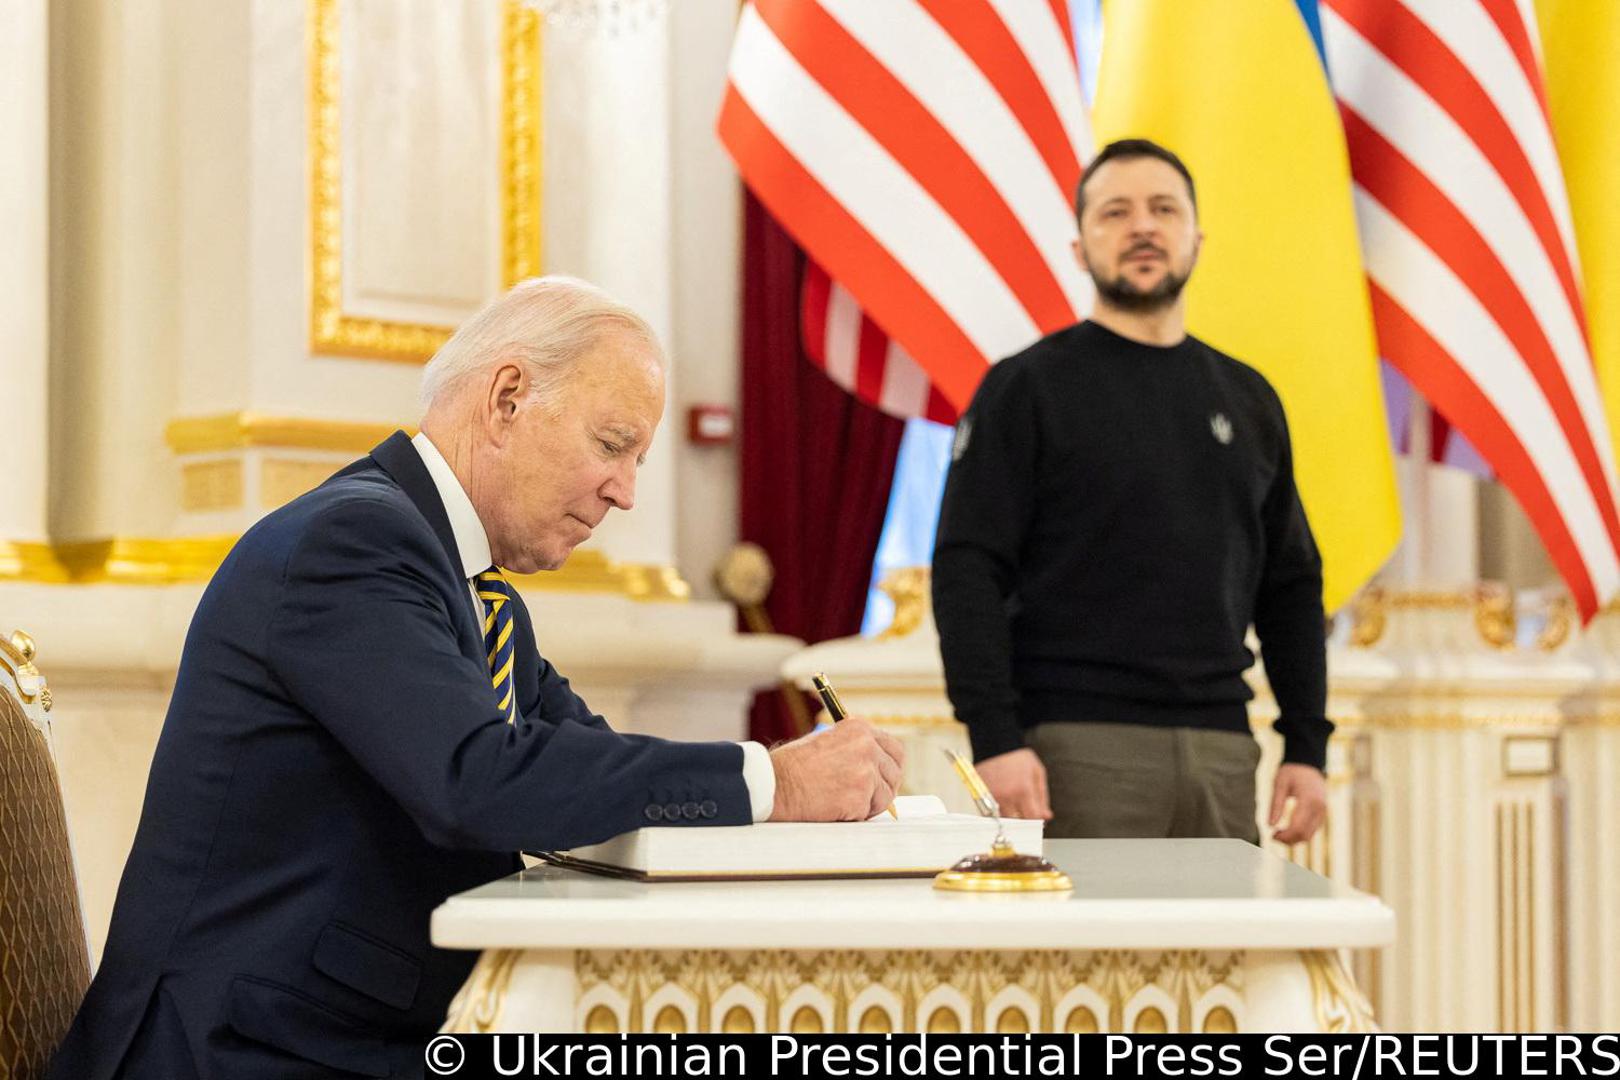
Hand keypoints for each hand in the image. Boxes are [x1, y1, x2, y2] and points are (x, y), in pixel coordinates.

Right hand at [768, 718, 905, 820]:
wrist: (775, 784)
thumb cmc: (792, 766)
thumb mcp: (827, 742)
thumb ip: (853, 748)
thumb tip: (874, 765)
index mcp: (859, 730)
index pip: (894, 749)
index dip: (890, 766)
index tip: (884, 777)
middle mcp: (866, 747)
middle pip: (894, 773)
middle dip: (884, 788)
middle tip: (868, 798)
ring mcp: (865, 773)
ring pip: (885, 796)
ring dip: (869, 804)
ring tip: (844, 804)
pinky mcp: (859, 797)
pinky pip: (868, 812)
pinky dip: (855, 815)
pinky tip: (834, 809)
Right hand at [975, 748, 1051, 819]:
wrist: (995, 745)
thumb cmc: (1017, 757)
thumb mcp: (1037, 773)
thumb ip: (1042, 797)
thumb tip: (1046, 816)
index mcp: (1023, 791)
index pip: (1032, 818)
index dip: (1037, 822)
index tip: (1037, 820)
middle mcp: (1006, 796)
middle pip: (1016, 823)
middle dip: (1023, 821)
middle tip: (1025, 813)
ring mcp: (992, 797)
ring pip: (1002, 819)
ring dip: (1009, 817)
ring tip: (1012, 804)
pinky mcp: (981, 796)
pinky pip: (990, 813)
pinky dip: (997, 812)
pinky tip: (1002, 802)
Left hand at [1269, 763, 1326, 843]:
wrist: (1308, 763)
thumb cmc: (1292, 772)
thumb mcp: (1279, 784)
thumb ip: (1275, 805)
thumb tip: (1270, 825)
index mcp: (1309, 800)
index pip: (1298, 826)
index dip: (1284, 835)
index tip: (1272, 835)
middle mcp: (1320, 808)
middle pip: (1305, 834)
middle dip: (1288, 840)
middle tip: (1273, 836)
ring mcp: (1323, 812)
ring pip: (1309, 835)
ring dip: (1294, 839)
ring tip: (1278, 834)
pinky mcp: (1322, 814)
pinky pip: (1312, 830)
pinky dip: (1300, 834)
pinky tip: (1288, 830)